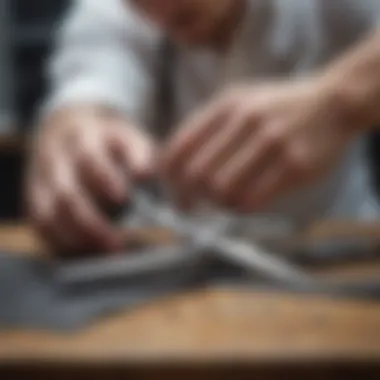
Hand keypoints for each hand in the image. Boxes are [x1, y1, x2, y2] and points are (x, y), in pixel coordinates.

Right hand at [26, 105, 154, 253]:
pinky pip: (40, 225)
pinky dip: (60, 242)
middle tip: (118, 243)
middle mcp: (54, 158)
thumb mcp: (127, 137)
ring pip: (48, 214)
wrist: (67, 129)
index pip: (88, 158)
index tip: (123, 198)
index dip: (104, 178)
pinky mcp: (33, 198)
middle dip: (92, 223)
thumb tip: (144, 174)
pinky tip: (86, 251)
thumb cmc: (107, 142)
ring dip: (76, 238)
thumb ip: (139, 154)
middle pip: (65, 194)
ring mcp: (39, 179)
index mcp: (81, 137)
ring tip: (106, 251)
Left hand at [163, 78, 355, 211]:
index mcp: (228, 105)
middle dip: (186, 195)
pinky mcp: (295, 166)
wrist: (334, 103)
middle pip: (197, 173)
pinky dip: (240, 208)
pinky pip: (253, 199)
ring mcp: (272, 143)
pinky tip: (243, 203)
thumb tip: (173, 160)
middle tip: (188, 206)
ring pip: (223, 189)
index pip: (180, 145)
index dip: (168, 174)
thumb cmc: (279, 106)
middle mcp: (247, 120)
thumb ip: (208, 124)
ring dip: (216, 203)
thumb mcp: (241, 100)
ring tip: (221, 202)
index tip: (171, 189)